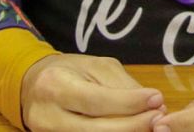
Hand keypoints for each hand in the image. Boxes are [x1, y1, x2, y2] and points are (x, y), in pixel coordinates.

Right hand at [21, 53, 163, 130]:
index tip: (157, 99)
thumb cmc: (71, 72)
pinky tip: (132, 130)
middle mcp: (46, 115)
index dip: (129, 103)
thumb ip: (123, 86)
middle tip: (158, 118)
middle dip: (132, 126)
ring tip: (149, 125)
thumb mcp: (96, 66)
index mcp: (54, 85)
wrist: (35, 86)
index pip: (96, 100)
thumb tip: (154, 104)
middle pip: (94, 130)